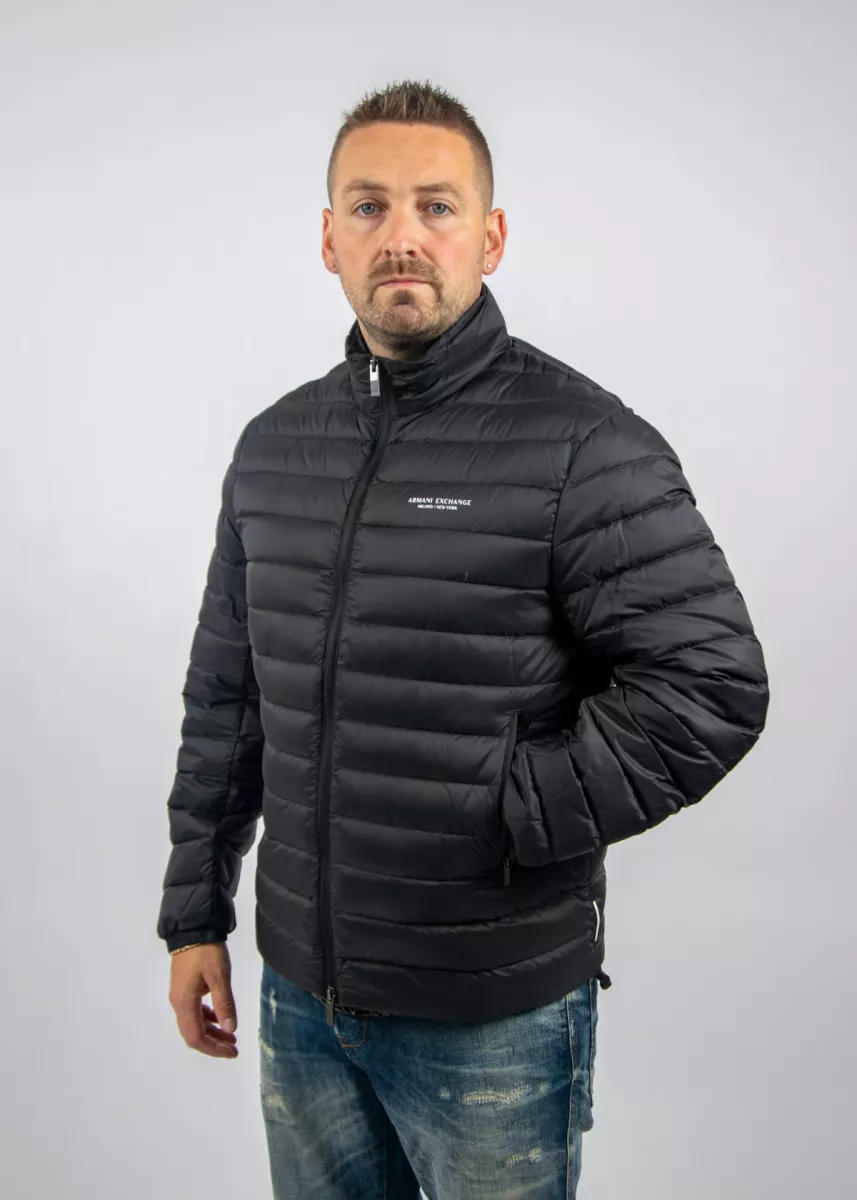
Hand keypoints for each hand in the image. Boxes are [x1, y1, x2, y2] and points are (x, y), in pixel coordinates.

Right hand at [168, 942, 238, 1058]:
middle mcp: (179, 1003)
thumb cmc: (206, 951)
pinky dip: (208, 1019)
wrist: (193, 929)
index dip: (213, 1049)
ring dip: (212, 1033)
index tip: (231, 1052)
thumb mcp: (219, 976)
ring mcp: (180, 996)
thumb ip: (224, 1004)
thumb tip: (230, 1029)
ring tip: (231, 1037)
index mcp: (184, 1002)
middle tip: (234, 1048)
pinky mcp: (185, 988)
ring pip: (194, 1023)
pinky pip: (195, 1012)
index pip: (196, 1037)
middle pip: (193, 1034)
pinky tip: (221, 1019)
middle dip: (213, 1044)